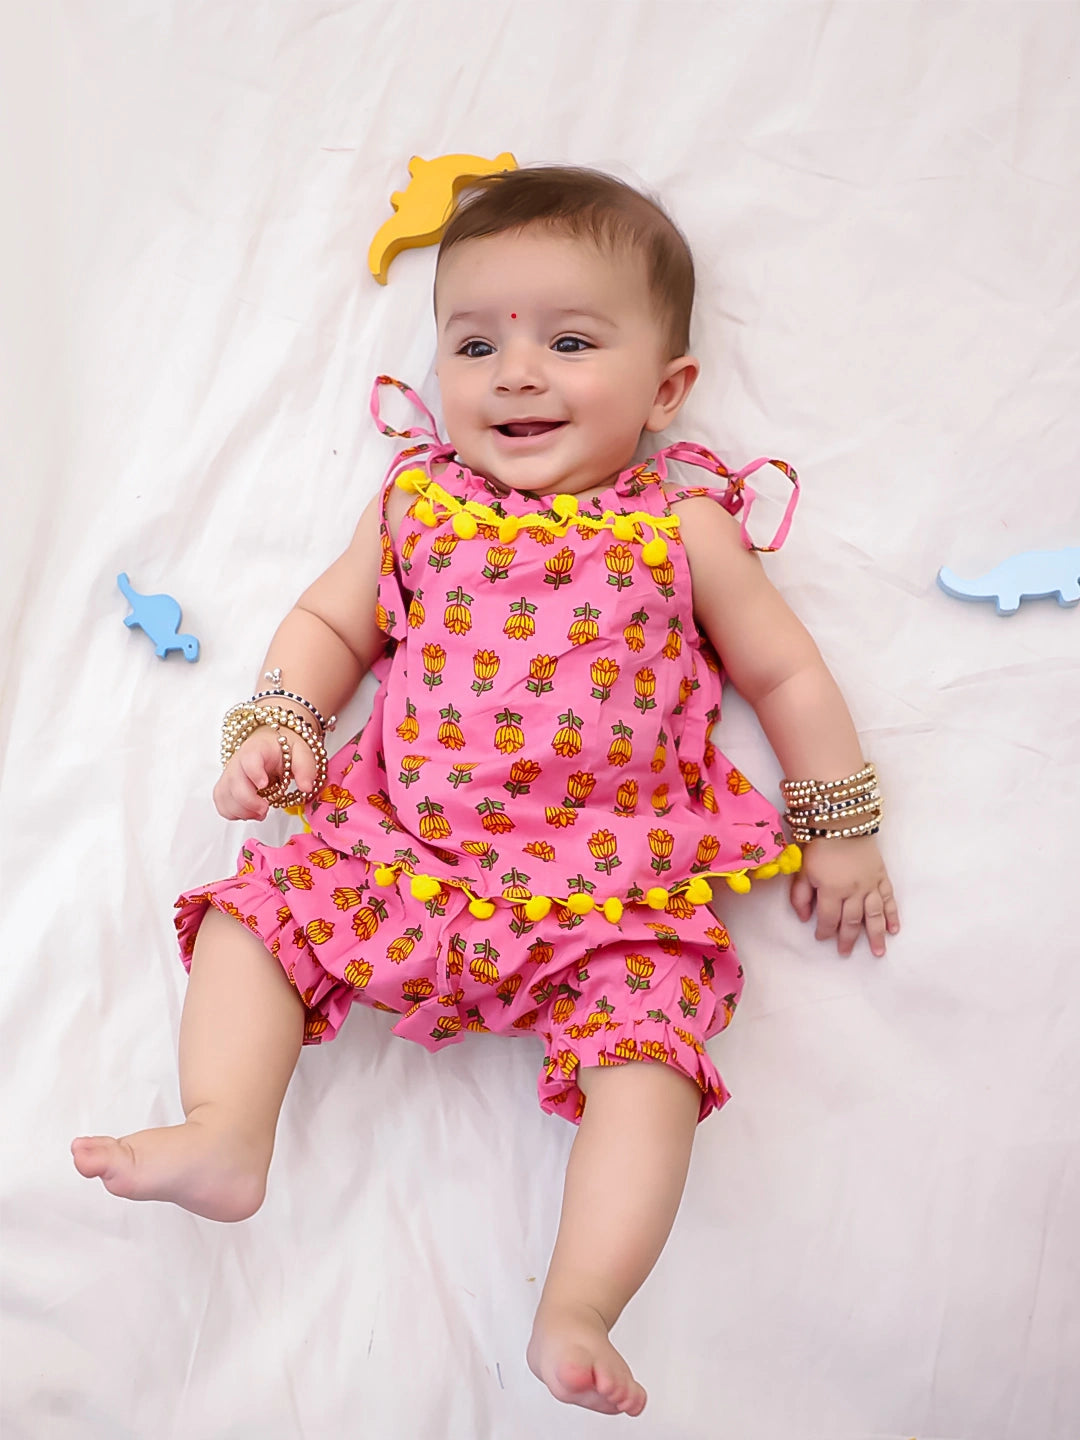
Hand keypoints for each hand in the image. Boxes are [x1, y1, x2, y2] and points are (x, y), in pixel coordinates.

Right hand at [213, 720, 318, 820]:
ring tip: (261, 810)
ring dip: (242, 811)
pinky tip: (250, 811)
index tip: (264, 784)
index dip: (254, 772)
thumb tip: (306, 787)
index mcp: (257, 749)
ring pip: (224, 796)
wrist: (270, 746)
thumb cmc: (283, 749)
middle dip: (249, 802)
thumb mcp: (301, 752)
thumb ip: (305, 768)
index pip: (249, 758)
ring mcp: (229, 775)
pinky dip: (234, 813)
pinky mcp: (225, 787)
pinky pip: (221, 804)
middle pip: (233, 783)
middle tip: (266, 808)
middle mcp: (238, 761)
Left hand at [788, 835, 899, 957]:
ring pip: (874, 915)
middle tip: (845, 952)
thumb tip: (804, 918)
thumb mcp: (802, 870)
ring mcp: (871, 884)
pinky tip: (894, 929)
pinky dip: (892, 915)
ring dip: (876, 935)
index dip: (825, 931)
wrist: (842, 821)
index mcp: (832, 890)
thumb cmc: (818, 845)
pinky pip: (889, 899)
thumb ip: (801, 896)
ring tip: (879, 952)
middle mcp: (854, 891)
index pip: (829, 919)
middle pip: (852, 921)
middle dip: (848, 939)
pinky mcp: (881, 876)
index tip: (821, 938)